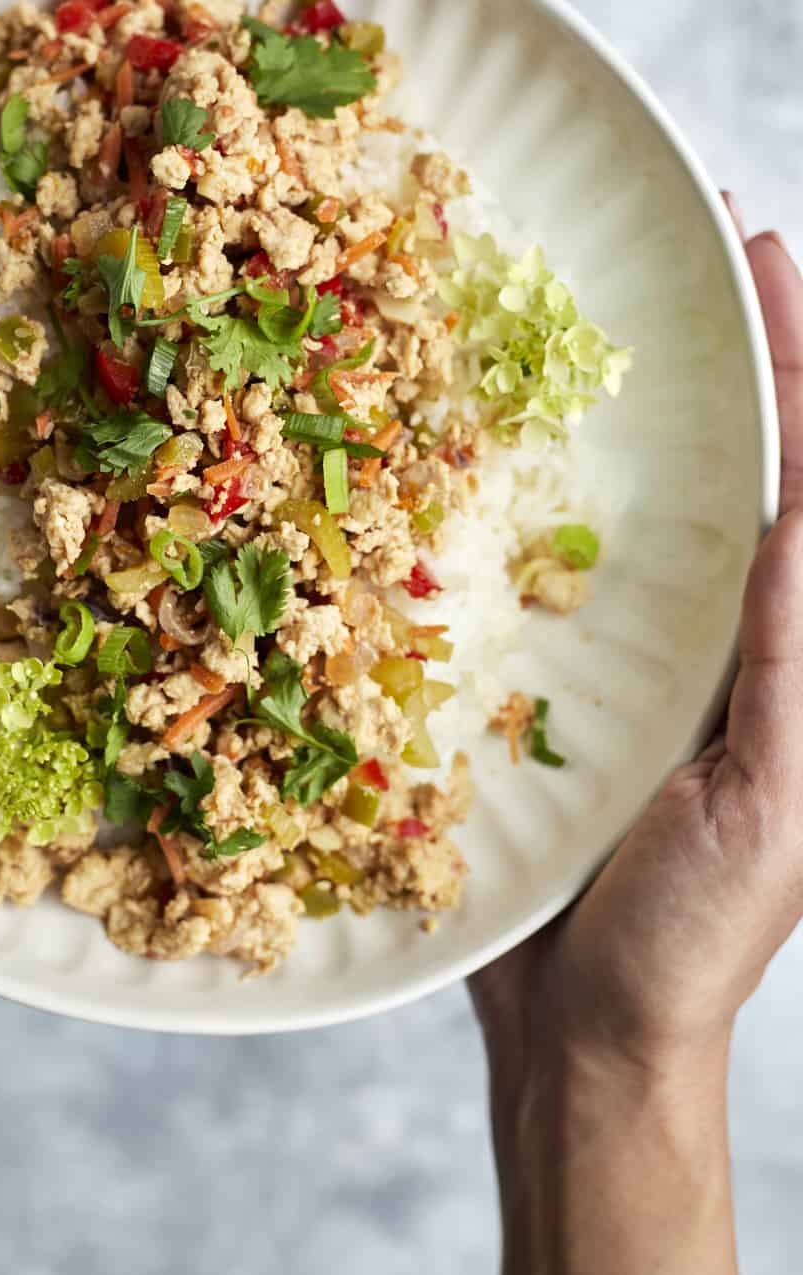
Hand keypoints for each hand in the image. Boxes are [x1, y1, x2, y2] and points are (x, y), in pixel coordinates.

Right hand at [469, 219, 802, 1082]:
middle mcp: (723, 635)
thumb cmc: (693, 937)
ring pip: (649, 504)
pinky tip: (502, 441)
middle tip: (693, 241)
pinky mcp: (558, 685)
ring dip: (636, 405)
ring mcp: (641, 656)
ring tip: (602, 306)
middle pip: (738, 464)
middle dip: (731, 354)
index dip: (795, 361)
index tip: (760, 253)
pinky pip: (551, 570)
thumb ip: (794, 666)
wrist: (588, 1032)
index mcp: (791, 654)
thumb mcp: (774, 801)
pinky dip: (539, 493)